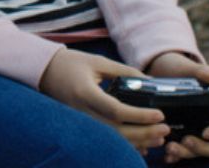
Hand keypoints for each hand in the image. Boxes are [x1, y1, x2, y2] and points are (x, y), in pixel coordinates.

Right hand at [39, 47, 169, 152]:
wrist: (43, 72)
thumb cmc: (70, 63)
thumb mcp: (98, 62)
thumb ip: (124, 72)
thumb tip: (151, 83)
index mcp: (86, 92)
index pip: (116, 110)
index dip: (140, 115)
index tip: (160, 114)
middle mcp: (81, 111)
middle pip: (117, 131)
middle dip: (144, 133)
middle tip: (165, 129)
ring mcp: (80, 122)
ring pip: (112, 140)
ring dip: (138, 142)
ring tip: (159, 138)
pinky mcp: (81, 126)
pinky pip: (106, 140)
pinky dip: (125, 145)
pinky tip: (142, 146)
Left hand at [145, 52, 208, 160]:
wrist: (158, 74)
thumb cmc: (178, 69)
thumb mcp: (186, 68)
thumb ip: (200, 71)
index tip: (206, 132)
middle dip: (203, 148)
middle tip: (185, 141)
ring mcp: (199, 133)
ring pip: (201, 151)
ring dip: (187, 154)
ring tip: (169, 148)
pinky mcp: (184, 138)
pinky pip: (185, 152)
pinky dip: (176, 157)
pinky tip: (165, 157)